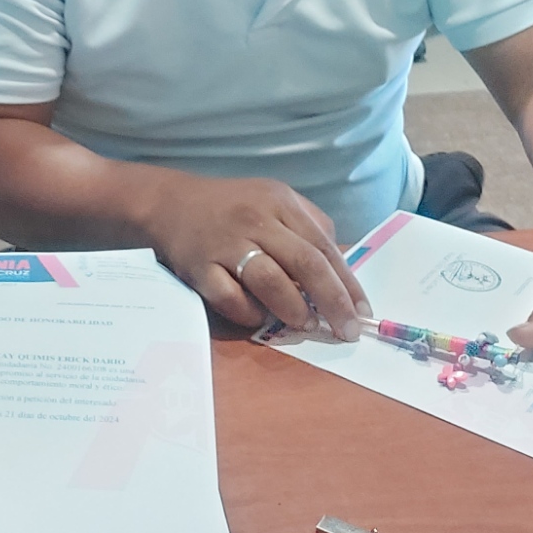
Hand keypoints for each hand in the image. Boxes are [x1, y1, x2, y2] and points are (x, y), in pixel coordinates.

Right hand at [143, 172, 368, 337]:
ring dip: (294, 309)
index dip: (347, 283)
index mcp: (280, 202)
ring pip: (270, 280)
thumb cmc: (231, 207)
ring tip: (305, 325)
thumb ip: (308, 226)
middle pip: (305, 263)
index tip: (362, 312)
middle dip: (332, 301)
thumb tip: (342, 270)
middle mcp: (255, 220)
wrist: (170, 203)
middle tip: (346, 331)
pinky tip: (259, 318)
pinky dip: (249, 313)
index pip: (323, 246)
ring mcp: (226, 244)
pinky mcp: (199, 267)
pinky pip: (230, 298)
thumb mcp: (274, 201)